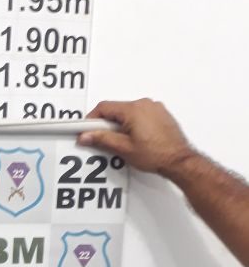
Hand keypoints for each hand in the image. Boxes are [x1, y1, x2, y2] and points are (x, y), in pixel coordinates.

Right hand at [77, 99, 195, 176]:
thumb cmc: (158, 155)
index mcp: (133, 110)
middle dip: (106, 124)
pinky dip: (133, 123)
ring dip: (120, 124)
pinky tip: (134, 138)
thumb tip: (87, 135)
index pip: (103, 107)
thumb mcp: (123, 148)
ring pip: (127, 112)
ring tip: (123, 141)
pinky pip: (140, 114)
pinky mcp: (161, 114)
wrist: (180, 161)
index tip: (86, 128)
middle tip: (103, 138)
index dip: (91, 119)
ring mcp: (154, 108)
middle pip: (115, 109)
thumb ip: (102, 139)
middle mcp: (144, 105)